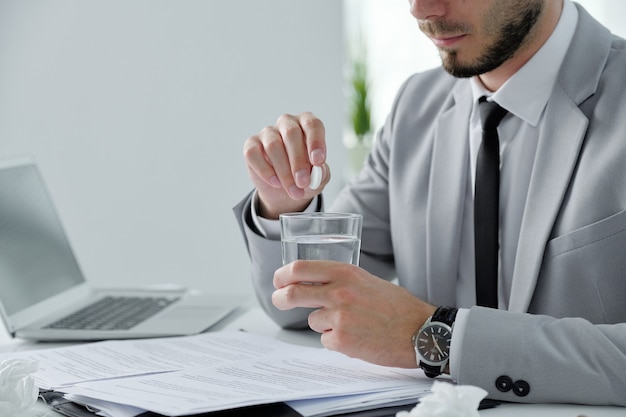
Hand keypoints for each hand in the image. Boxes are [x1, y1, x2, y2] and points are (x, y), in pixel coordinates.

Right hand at [243, 112, 329, 218]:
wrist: (284, 193)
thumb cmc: (304, 178)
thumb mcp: (319, 179)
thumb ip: (321, 173)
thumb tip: (319, 170)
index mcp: (307, 125)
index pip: (312, 124)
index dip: (316, 141)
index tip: (318, 161)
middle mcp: (287, 124)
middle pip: (291, 133)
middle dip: (298, 161)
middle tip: (303, 182)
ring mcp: (268, 133)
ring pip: (273, 146)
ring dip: (284, 172)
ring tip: (293, 190)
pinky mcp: (251, 145)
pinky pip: (253, 154)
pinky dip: (265, 171)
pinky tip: (276, 182)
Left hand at [272, 260, 436, 367]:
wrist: (421, 331)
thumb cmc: (398, 307)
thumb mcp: (367, 281)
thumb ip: (341, 280)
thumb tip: (313, 283)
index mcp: (345, 273)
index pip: (300, 268)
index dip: (283, 275)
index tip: (278, 280)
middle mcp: (339, 292)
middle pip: (292, 293)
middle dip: (280, 298)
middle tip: (279, 300)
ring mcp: (339, 317)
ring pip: (313, 320)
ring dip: (325, 324)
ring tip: (353, 324)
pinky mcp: (342, 340)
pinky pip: (326, 340)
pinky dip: (337, 341)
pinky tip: (358, 337)